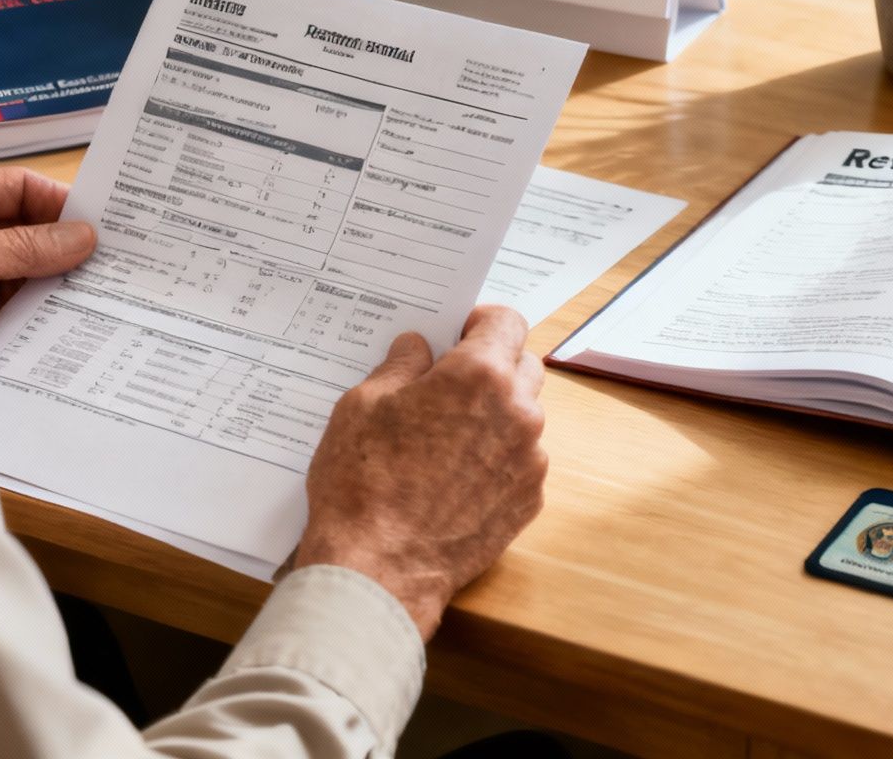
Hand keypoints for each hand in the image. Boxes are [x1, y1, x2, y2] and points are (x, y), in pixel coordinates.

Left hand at [0, 167, 96, 349]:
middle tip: (110, 262)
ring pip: (21, 274)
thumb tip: (83, 237)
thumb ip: (26, 247)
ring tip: (98, 295)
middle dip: (61, 248)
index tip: (100, 222)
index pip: (17, 189)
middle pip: (25, 233)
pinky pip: (9, 308)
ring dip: (51, 286)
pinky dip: (35, 316)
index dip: (58, 202)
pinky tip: (67, 324)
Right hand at [293, 305, 547, 639]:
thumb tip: (418, 348)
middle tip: (448, 383)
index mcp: (479, 377)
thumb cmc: (364, 484)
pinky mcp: (529, 501)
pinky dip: (496, 459)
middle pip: (523, 365)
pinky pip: (521, 461)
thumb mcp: (363, 405)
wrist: (379, 570)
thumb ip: (401, 365)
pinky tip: (454, 477)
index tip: (458, 333)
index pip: (506, 322)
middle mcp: (518, 413)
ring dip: (495, 414)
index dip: (480, 322)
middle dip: (491, 365)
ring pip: (524, 416)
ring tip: (445, 436)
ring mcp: (529, 461)